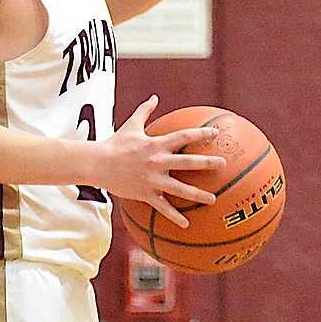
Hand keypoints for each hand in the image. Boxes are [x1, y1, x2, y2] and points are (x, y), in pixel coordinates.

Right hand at [100, 95, 225, 227]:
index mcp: (156, 144)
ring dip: (198, 195)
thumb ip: (145, 111)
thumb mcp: (131, 125)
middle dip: (207, 163)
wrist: (97, 163)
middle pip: (188, 162)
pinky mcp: (145, 193)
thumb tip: (154, 97)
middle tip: (223, 164)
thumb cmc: (115, 143)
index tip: (216, 133)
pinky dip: (174, 216)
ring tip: (213, 199)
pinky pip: (162, 207)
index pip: (184, 136)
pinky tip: (186, 224)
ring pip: (180, 189)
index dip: (201, 133)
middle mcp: (157, 161)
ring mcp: (152, 179)